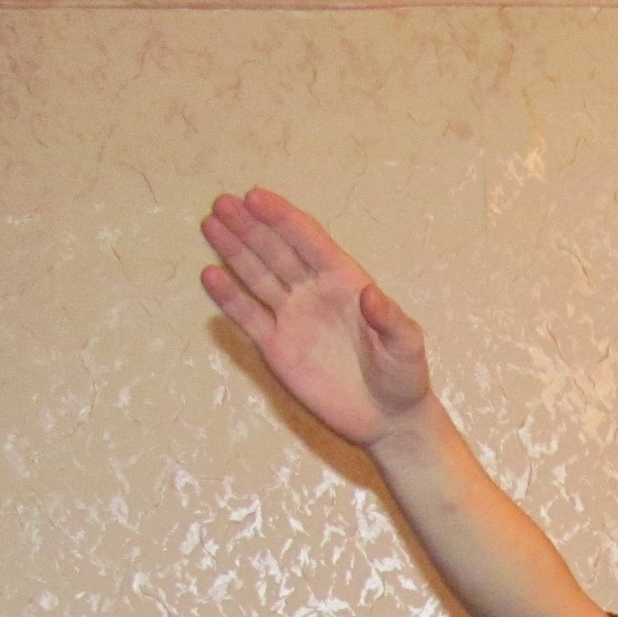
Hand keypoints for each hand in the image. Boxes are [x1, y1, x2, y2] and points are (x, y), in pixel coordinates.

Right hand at [200, 188, 431, 451]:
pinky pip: (249, 317)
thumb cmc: (403, 377)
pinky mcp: (277, 346)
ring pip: (258, 276)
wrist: (387, 419)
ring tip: (211, 225)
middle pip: (276, 251)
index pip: (309, 241)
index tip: (255, 197)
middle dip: (250, 226)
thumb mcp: (407, 346)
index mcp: (345, 281)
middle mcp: (314, 292)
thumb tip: (370, 294)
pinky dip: (229, 297)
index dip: (282, 218)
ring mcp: (293, 317)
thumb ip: (391, 320)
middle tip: (222, 203)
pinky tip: (211, 275)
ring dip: (234, 250)